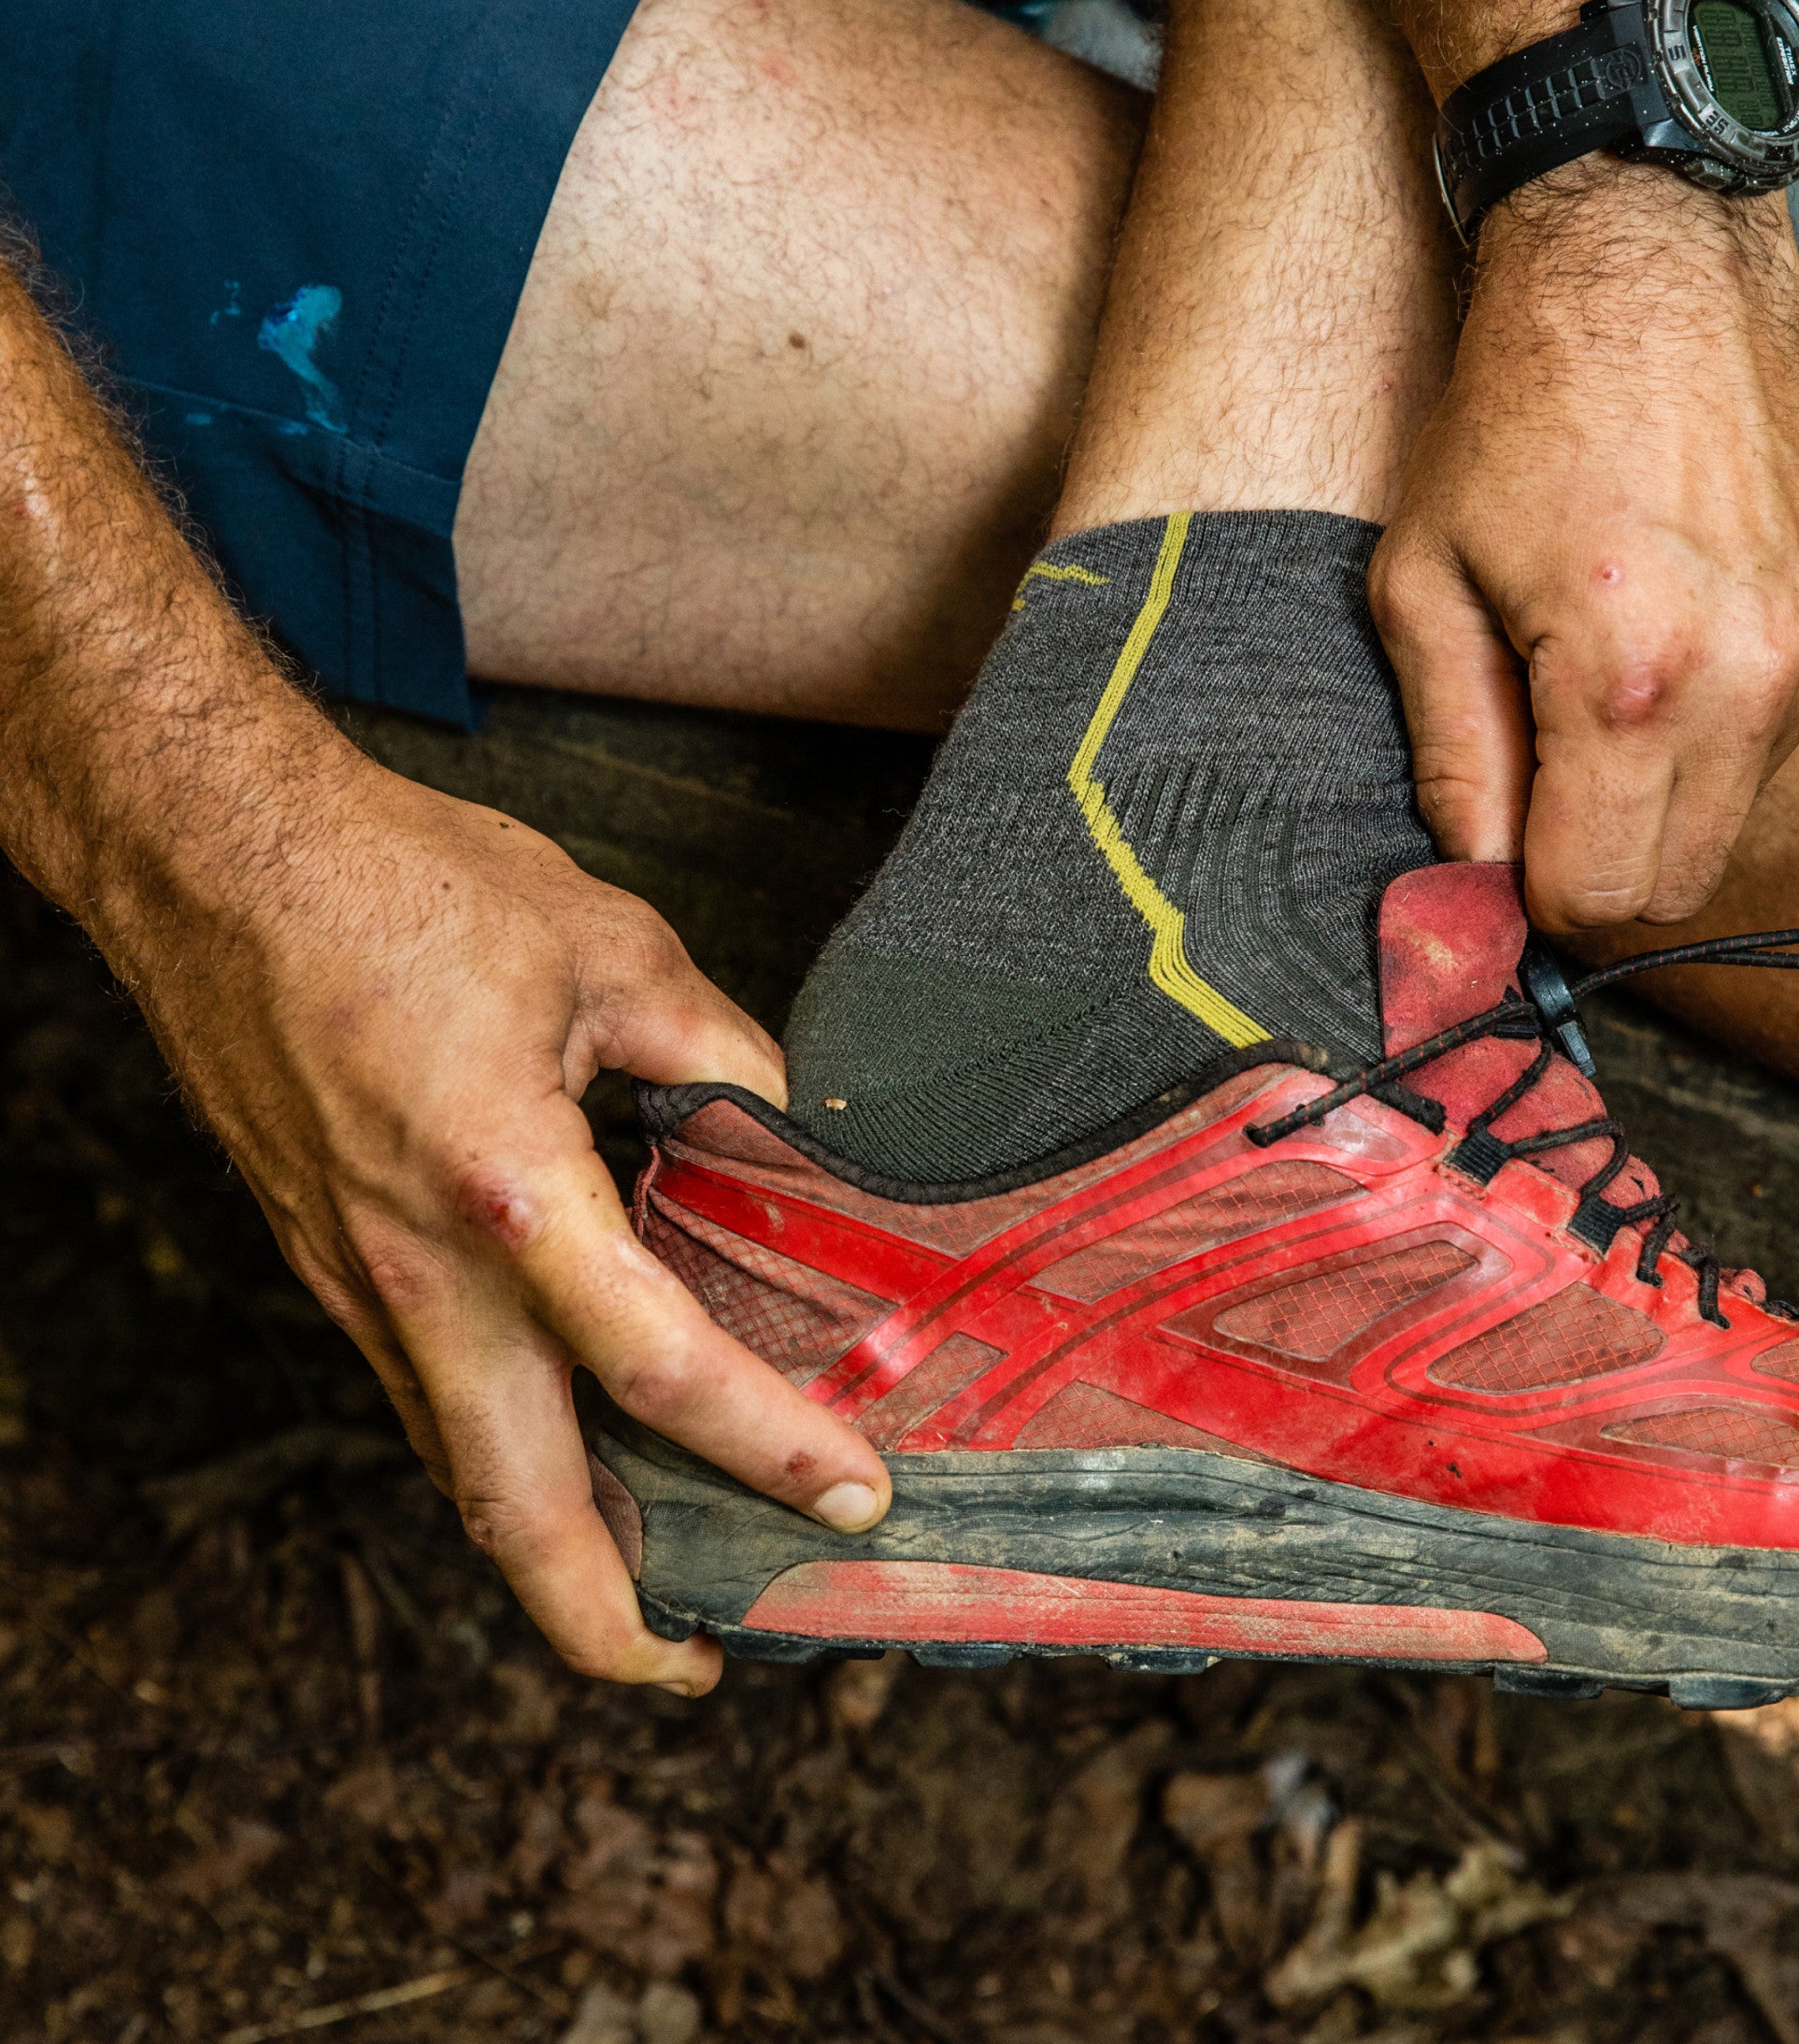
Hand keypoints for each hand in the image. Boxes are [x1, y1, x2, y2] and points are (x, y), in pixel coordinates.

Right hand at [112, 743, 889, 1693]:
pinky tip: (568, 1441)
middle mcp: (421, 1272)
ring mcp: (362, 1283)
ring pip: (461, 1466)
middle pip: (513, 1508)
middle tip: (698, 1662)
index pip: (659, 1366)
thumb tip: (787, 1130)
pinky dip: (504, 1454)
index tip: (850, 1496)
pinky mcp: (334, 1265)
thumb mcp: (611, 949)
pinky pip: (427, 1399)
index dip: (769, 1447)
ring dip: (552, 1546)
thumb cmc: (403, 886)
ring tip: (652, 1574)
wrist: (221, 862)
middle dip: (604, 1622)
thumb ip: (720, 1056)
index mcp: (506, 1189)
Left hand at [1369, 166, 1798, 929]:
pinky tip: (1664, 629)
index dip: (1529, 893)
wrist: (1648, 255)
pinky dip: (1713, 728)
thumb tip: (1471, 883)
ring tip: (1593, 673)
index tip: (1493, 846)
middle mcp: (1756, 678)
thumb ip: (1451, 753)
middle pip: (1676, 887)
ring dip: (1654, 794)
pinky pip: (1776, 743)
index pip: (1596, 896)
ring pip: (1729, 821)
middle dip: (1595, 863)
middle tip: (1531, 783)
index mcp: (1632, 678)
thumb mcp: (1424, 583)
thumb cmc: (1513, 408)